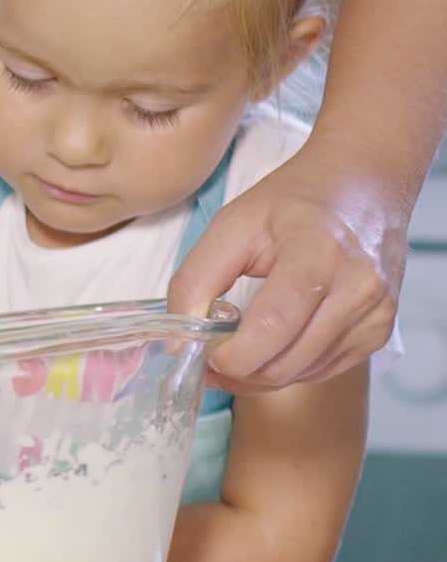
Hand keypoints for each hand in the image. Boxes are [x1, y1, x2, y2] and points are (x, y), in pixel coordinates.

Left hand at [168, 140, 406, 389]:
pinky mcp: (380, 332)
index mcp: (316, 255)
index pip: (272, 327)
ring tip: (234, 350)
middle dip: (238, 372)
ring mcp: (374, 315)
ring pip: (302, 374)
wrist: (363, 186)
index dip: (232, 355)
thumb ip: (196, 279)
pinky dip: (288, 367)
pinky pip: (322, 370)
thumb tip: (180, 341)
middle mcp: (356, 290)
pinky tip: (270, 345)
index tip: (203, 354)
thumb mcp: (231, 225)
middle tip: (208, 358)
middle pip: (286, 362)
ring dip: (260, 375)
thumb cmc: (292, 203)